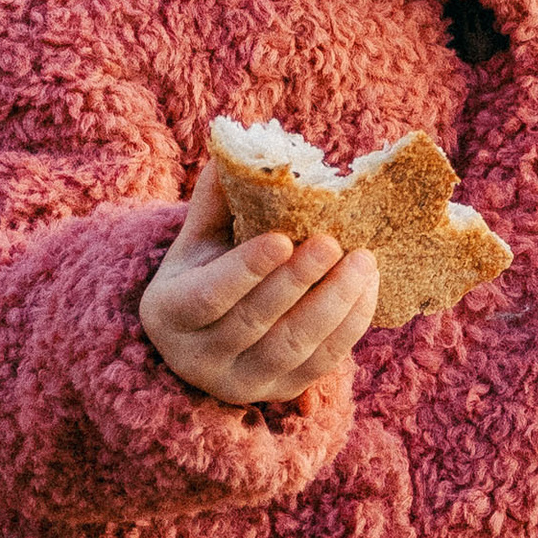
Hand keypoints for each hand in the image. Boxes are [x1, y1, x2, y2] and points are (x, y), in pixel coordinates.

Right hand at [140, 154, 383, 407]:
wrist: (207, 334)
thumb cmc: (204, 269)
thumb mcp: (198, 237)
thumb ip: (217, 198)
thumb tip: (238, 145)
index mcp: (170, 313)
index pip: (209, 296)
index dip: (247, 269)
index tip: (285, 236)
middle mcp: (198, 359)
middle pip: (256, 322)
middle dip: (300, 282)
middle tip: (335, 241)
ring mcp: (241, 383)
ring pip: (294, 347)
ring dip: (334, 303)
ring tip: (363, 261)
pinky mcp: (280, 393)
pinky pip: (322, 364)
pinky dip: (350, 326)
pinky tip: (367, 287)